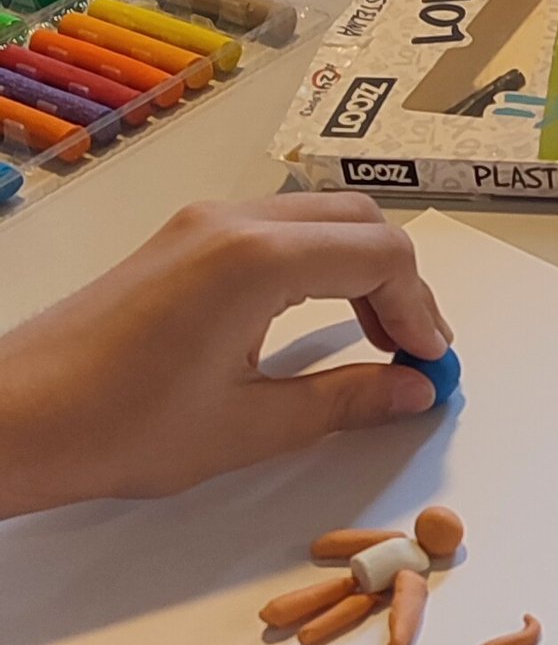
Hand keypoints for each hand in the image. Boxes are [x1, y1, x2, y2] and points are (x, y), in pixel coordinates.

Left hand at [0, 200, 452, 517]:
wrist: (21, 415)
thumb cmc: (121, 427)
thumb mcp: (250, 426)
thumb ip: (345, 401)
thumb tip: (413, 390)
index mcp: (257, 260)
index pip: (380, 256)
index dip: (420, 310)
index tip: (429, 364)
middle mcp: (234, 221)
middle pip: (357, 221)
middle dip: (399, 282)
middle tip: (412, 352)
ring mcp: (203, 224)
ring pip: (317, 218)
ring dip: (359, 270)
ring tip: (374, 343)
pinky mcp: (182, 239)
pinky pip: (275, 228)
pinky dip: (316, 264)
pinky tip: (317, 322)